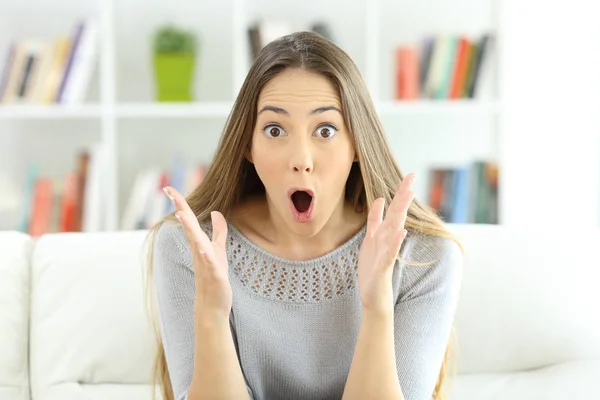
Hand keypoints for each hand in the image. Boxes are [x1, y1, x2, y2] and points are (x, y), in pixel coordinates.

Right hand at [163, 186, 231, 315]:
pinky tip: (203, 248)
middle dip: (181, 209)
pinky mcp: (214, 274)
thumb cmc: (214, 275)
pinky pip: (209, 263)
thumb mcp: (219, 248)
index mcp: (199, 242)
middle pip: (189, 226)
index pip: (189, 219)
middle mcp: (198, 250)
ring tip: (182, 214)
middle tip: (170, 192)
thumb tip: (217, 212)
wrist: (212, 304)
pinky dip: (206, 255)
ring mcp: (204, 262)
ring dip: (190, 228)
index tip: (169, 188)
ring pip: (196, 242)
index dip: (180, 204)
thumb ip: (219, 231)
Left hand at [357, 173, 415, 314]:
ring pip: (395, 228)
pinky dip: (395, 242)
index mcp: (382, 232)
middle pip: (396, 213)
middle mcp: (387, 239)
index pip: (392, 208)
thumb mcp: (370, 239)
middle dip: (403, 194)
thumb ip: (375, 220)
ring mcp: (386, 252)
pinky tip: (401, 232)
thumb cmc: (372, 268)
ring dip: (401, 212)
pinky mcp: (384, 267)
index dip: (399, 191)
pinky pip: (390, 252)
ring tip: (408, 195)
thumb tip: (379, 199)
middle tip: (412, 176)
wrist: (373, 297)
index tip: (410, 175)